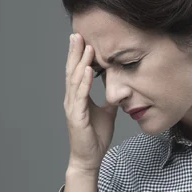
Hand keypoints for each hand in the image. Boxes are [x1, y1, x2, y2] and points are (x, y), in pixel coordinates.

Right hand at [63, 33, 117, 171]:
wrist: (89, 158)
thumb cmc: (95, 136)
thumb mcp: (106, 113)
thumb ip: (110, 99)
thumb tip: (119, 88)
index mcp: (78, 97)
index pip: (77, 71)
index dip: (79, 55)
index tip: (83, 38)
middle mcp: (72, 99)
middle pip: (72, 71)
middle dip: (75, 52)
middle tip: (77, 33)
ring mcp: (73, 107)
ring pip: (75, 80)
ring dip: (80, 63)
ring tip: (86, 46)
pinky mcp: (77, 117)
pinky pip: (81, 96)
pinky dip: (85, 82)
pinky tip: (89, 71)